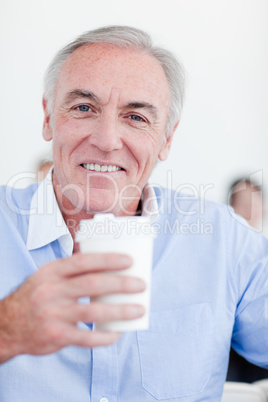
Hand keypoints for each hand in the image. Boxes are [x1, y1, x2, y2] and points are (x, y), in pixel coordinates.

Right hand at [0, 253, 145, 362]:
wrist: (8, 325)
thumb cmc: (36, 296)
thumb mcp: (47, 276)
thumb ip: (72, 270)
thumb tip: (108, 264)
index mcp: (52, 271)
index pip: (83, 261)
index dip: (108, 260)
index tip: (129, 260)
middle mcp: (51, 291)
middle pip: (92, 284)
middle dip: (121, 283)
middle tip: (141, 284)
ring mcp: (53, 314)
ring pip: (93, 312)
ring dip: (120, 311)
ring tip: (139, 309)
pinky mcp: (55, 336)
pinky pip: (85, 338)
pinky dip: (104, 337)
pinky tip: (118, 333)